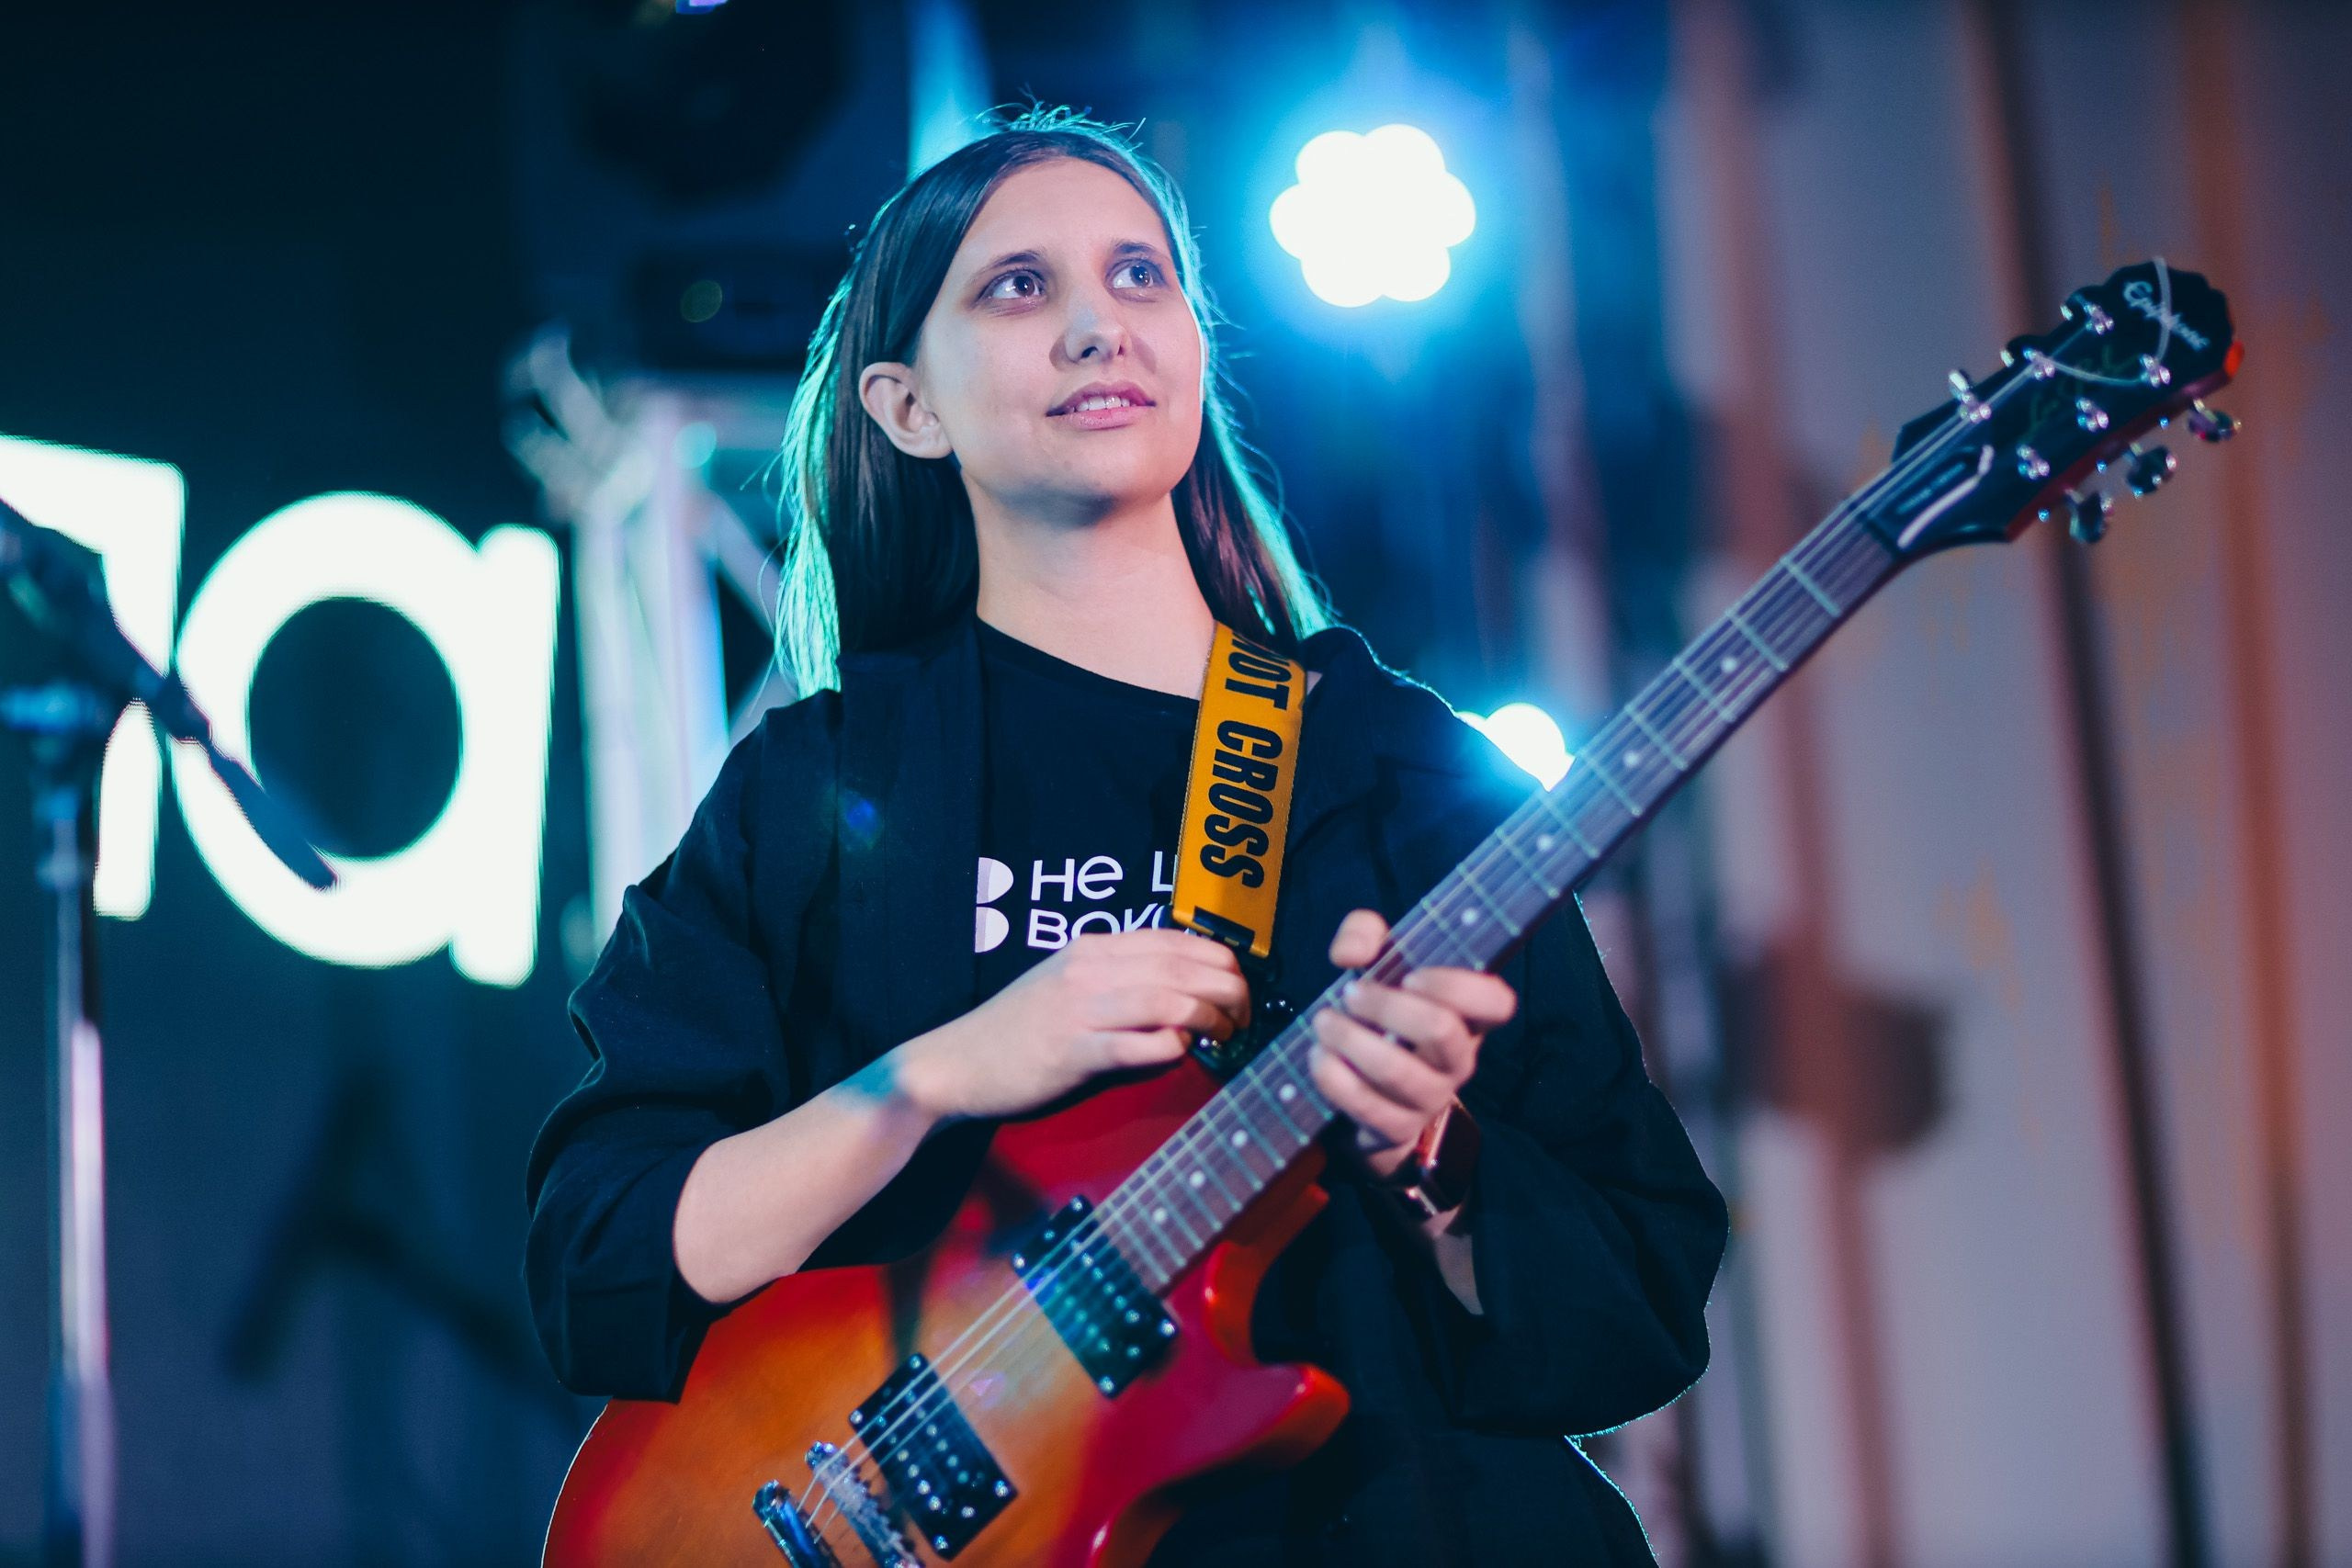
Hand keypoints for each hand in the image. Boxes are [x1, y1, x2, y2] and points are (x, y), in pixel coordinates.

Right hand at [899, 929, 1249, 1123]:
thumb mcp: (1069, 985)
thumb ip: (1121, 981)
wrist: (957, 1063)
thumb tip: (1182, 994)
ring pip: (1165, 1000)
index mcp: (1092, 948)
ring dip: (1208, 1019)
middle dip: (1227, 990)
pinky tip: (1181, 1053)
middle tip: (1243, 1016)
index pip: (1175, 940)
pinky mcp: (1070, 1052)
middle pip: (1180, 966)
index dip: (1221, 961)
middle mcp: (1088, 969)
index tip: (1240, 987)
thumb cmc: (1019, 1030)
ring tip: (1225, 1036)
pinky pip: (1134, 1044)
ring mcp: (1078, 1009)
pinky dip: (1169, 1048)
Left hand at [1312, 909, 1516, 1179]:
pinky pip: (1367, 1106)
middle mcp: (1457, 1060)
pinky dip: (1334, 1077)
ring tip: (1323, 1022)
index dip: (1459, 985)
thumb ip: (1364, 934)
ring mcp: (1430, 1099)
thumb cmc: (1380, 1015)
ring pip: (1398, 1072)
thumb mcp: (1376, 961)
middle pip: (1441, 1031)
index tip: (1411, 976)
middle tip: (1350, 993)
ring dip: (1351, 1040)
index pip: (1497, 1002)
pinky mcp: (1397, 1130)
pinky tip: (1318, 1056)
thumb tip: (1351, 955)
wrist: (1364, 1094)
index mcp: (1466, 1017)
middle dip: (1387, 1006)